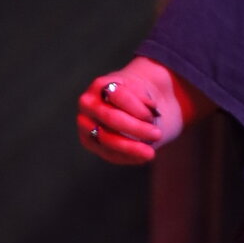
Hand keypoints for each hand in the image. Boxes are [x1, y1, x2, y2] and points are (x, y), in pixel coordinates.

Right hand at [75, 55, 198, 167]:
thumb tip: (150, 107)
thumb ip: (147, 95)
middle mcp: (88, 104)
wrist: (129, 105)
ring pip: (107, 139)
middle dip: (136, 128)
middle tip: (157, 134)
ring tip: (150, 152)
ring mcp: (86, 124)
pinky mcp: (89, 142)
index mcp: (101, 85)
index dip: (138, 107)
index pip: (118, 96)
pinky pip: (108, 154)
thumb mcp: (145, 88)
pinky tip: (142, 157)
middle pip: (111, 118)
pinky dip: (127, 157)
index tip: (155, 112)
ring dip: (131, 147)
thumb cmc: (137, 95)